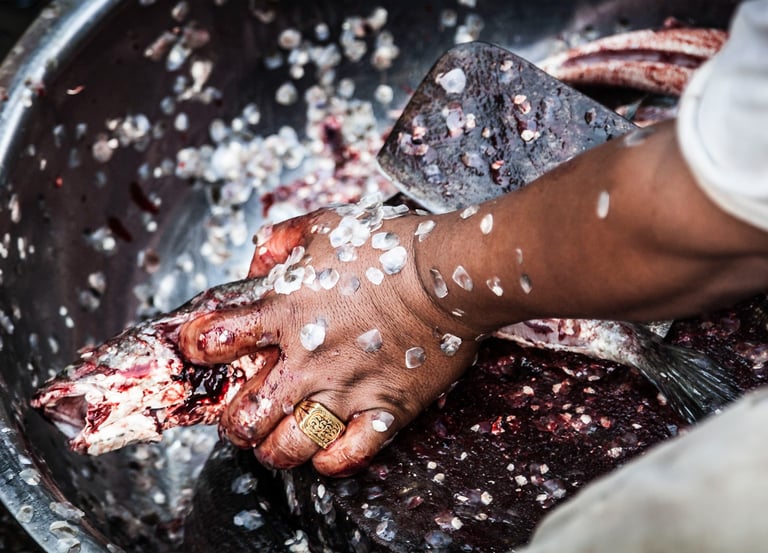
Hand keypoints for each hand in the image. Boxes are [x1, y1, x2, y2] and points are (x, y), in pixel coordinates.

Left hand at [178, 199, 480, 475]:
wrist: (448, 275)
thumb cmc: (389, 247)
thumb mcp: (327, 225)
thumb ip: (283, 238)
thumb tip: (258, 257)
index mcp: (286, 311)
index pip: (214, 338)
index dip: (199, 346)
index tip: (205, 348)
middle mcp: (307, 360)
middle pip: (244, 417)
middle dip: (235, 421)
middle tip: (244, 412)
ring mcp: (346, 391)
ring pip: (287, 447)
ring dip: (274, 448)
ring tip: (278, 437)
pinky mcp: (385, 411)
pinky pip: (346, 456)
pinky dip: (329, 460)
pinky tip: (324, 449)